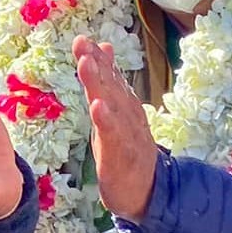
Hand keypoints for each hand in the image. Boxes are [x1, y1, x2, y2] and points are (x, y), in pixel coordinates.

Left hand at [75, 35, 158, 221]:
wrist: (149, 193)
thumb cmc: (127, 153)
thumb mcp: (115, 117)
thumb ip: (109, 85)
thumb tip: (102, 51)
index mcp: (124, 107)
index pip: (111, 79)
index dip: (97, 59)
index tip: (82, 39)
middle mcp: (128, 116)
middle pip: (111, 86)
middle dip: (96, 63)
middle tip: (82, 43)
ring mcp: (127, 134)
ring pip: (112, 105)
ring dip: (100, 83)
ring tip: (87, 63)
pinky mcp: (122, 155)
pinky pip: (114, 136)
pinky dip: (106, 120)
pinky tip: (98, 106)